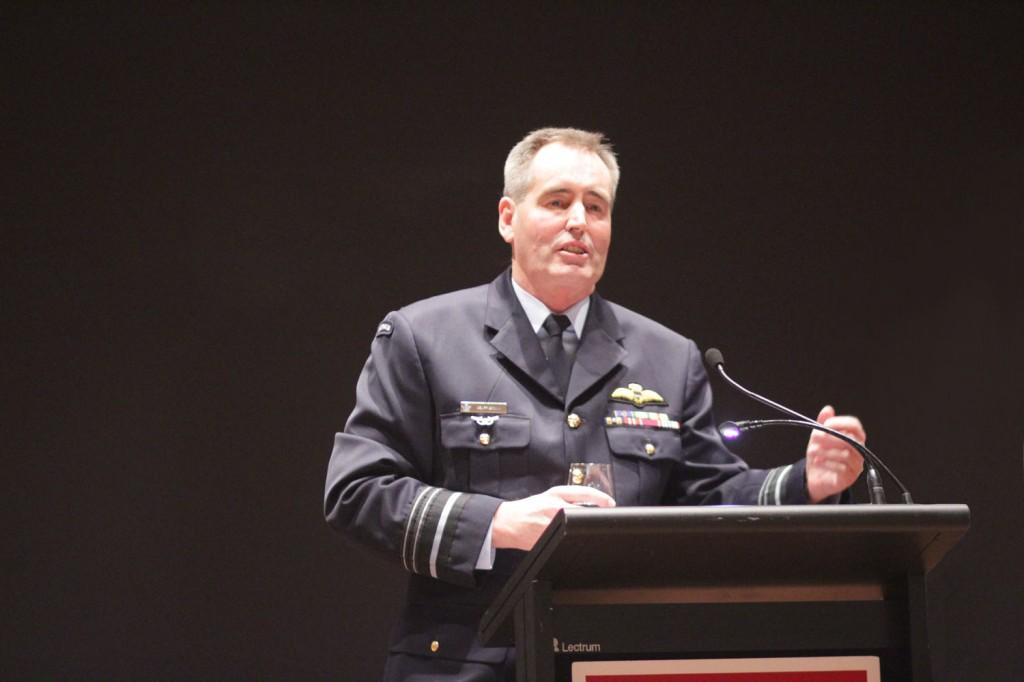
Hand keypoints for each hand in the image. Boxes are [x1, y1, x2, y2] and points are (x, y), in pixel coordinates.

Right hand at [491, 485, 614, 550]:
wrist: (509, 522)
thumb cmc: (530, 508)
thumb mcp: (549, 495)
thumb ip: (569, 497)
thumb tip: (594, 503)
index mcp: (556, 494)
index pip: (585, 493)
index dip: (601, 498)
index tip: (610, 503)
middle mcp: (555, 508)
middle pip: (585, 512)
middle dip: (596, 517)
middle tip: (604, 519)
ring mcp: (552, 524)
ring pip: (578, 528)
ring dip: (586, 530)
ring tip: (587, 530)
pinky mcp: (549, 539)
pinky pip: (568, 540)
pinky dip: (574, 540)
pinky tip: (574, 540)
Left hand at [805, 405, 865, 502]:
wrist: (815, 477)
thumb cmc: (820, 455)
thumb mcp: (818, 437)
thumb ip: (822, 423)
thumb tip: (828, 409)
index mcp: (853, 437)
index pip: (854, 425)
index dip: (840, 422)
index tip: (825, 424)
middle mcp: (858, 450)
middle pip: (851, 439)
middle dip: (830, 438)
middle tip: (816, 438)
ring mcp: (856, 464)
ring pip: (846, 454)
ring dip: (825, 451)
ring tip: (813, 451)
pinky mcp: (850, 477)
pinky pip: (842, 468)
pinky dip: (826, 463)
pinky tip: (817, 461)